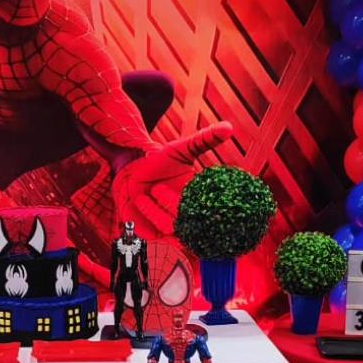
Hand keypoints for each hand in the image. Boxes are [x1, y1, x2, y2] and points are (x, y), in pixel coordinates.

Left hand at [111, 123, 232, 234]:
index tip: (196, 195)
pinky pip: (157, 235)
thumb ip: (205, 139)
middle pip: (193, 226)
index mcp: (200, 201)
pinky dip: (151, 218)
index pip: (211, 213)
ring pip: (173, 229)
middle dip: (179, 208)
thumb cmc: (160, 160)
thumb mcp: (183, 148)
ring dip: (162, 210)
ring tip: (153, 190)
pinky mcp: (155, 232)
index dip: (210, 211)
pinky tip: (142, 199)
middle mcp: (188, 217)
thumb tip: (228, 127)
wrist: (134, 170)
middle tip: (169, 190)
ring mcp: (172, 226)